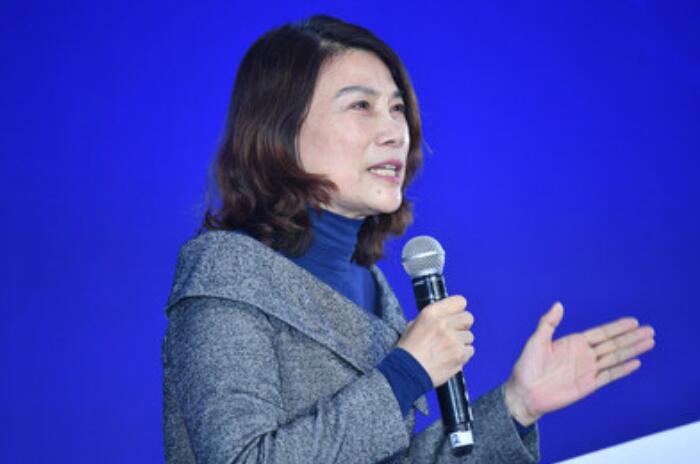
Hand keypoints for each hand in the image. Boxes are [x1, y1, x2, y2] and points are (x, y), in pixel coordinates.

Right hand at [398, 295, 474, 386]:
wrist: (406, 373)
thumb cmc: (408, 351)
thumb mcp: (414, 325)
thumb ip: (433, 318)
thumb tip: (448, 316)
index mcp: (431, 313)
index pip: (459, 301)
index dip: (458, 310)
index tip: (455, 316)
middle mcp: (444, 323)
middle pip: (468, 318)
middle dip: (463, 326)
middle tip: (454, 334)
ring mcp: (454, 339)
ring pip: (469, 336)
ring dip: (461, 342)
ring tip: (448, 350)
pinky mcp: (460, 354)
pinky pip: (470, 351)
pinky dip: (462, 355)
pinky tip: (450, 358)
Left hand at [504, 302, 655, 425]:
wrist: (525, 393)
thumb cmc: (527, 366)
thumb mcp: (536, 340)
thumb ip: (548, 323)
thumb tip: (558, 304)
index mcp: (573, 342)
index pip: (601, 333)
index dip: (617, 327)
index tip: (634, 321)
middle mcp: (584, 355)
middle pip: (613, 344)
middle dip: (631, 337)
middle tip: (650, 330)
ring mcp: (588, 370)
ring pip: (615, 357)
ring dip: (632, 350)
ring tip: (650, 342)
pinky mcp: (588, 385)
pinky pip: (609, 375)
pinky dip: (623, 369)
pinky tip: (636, 362)